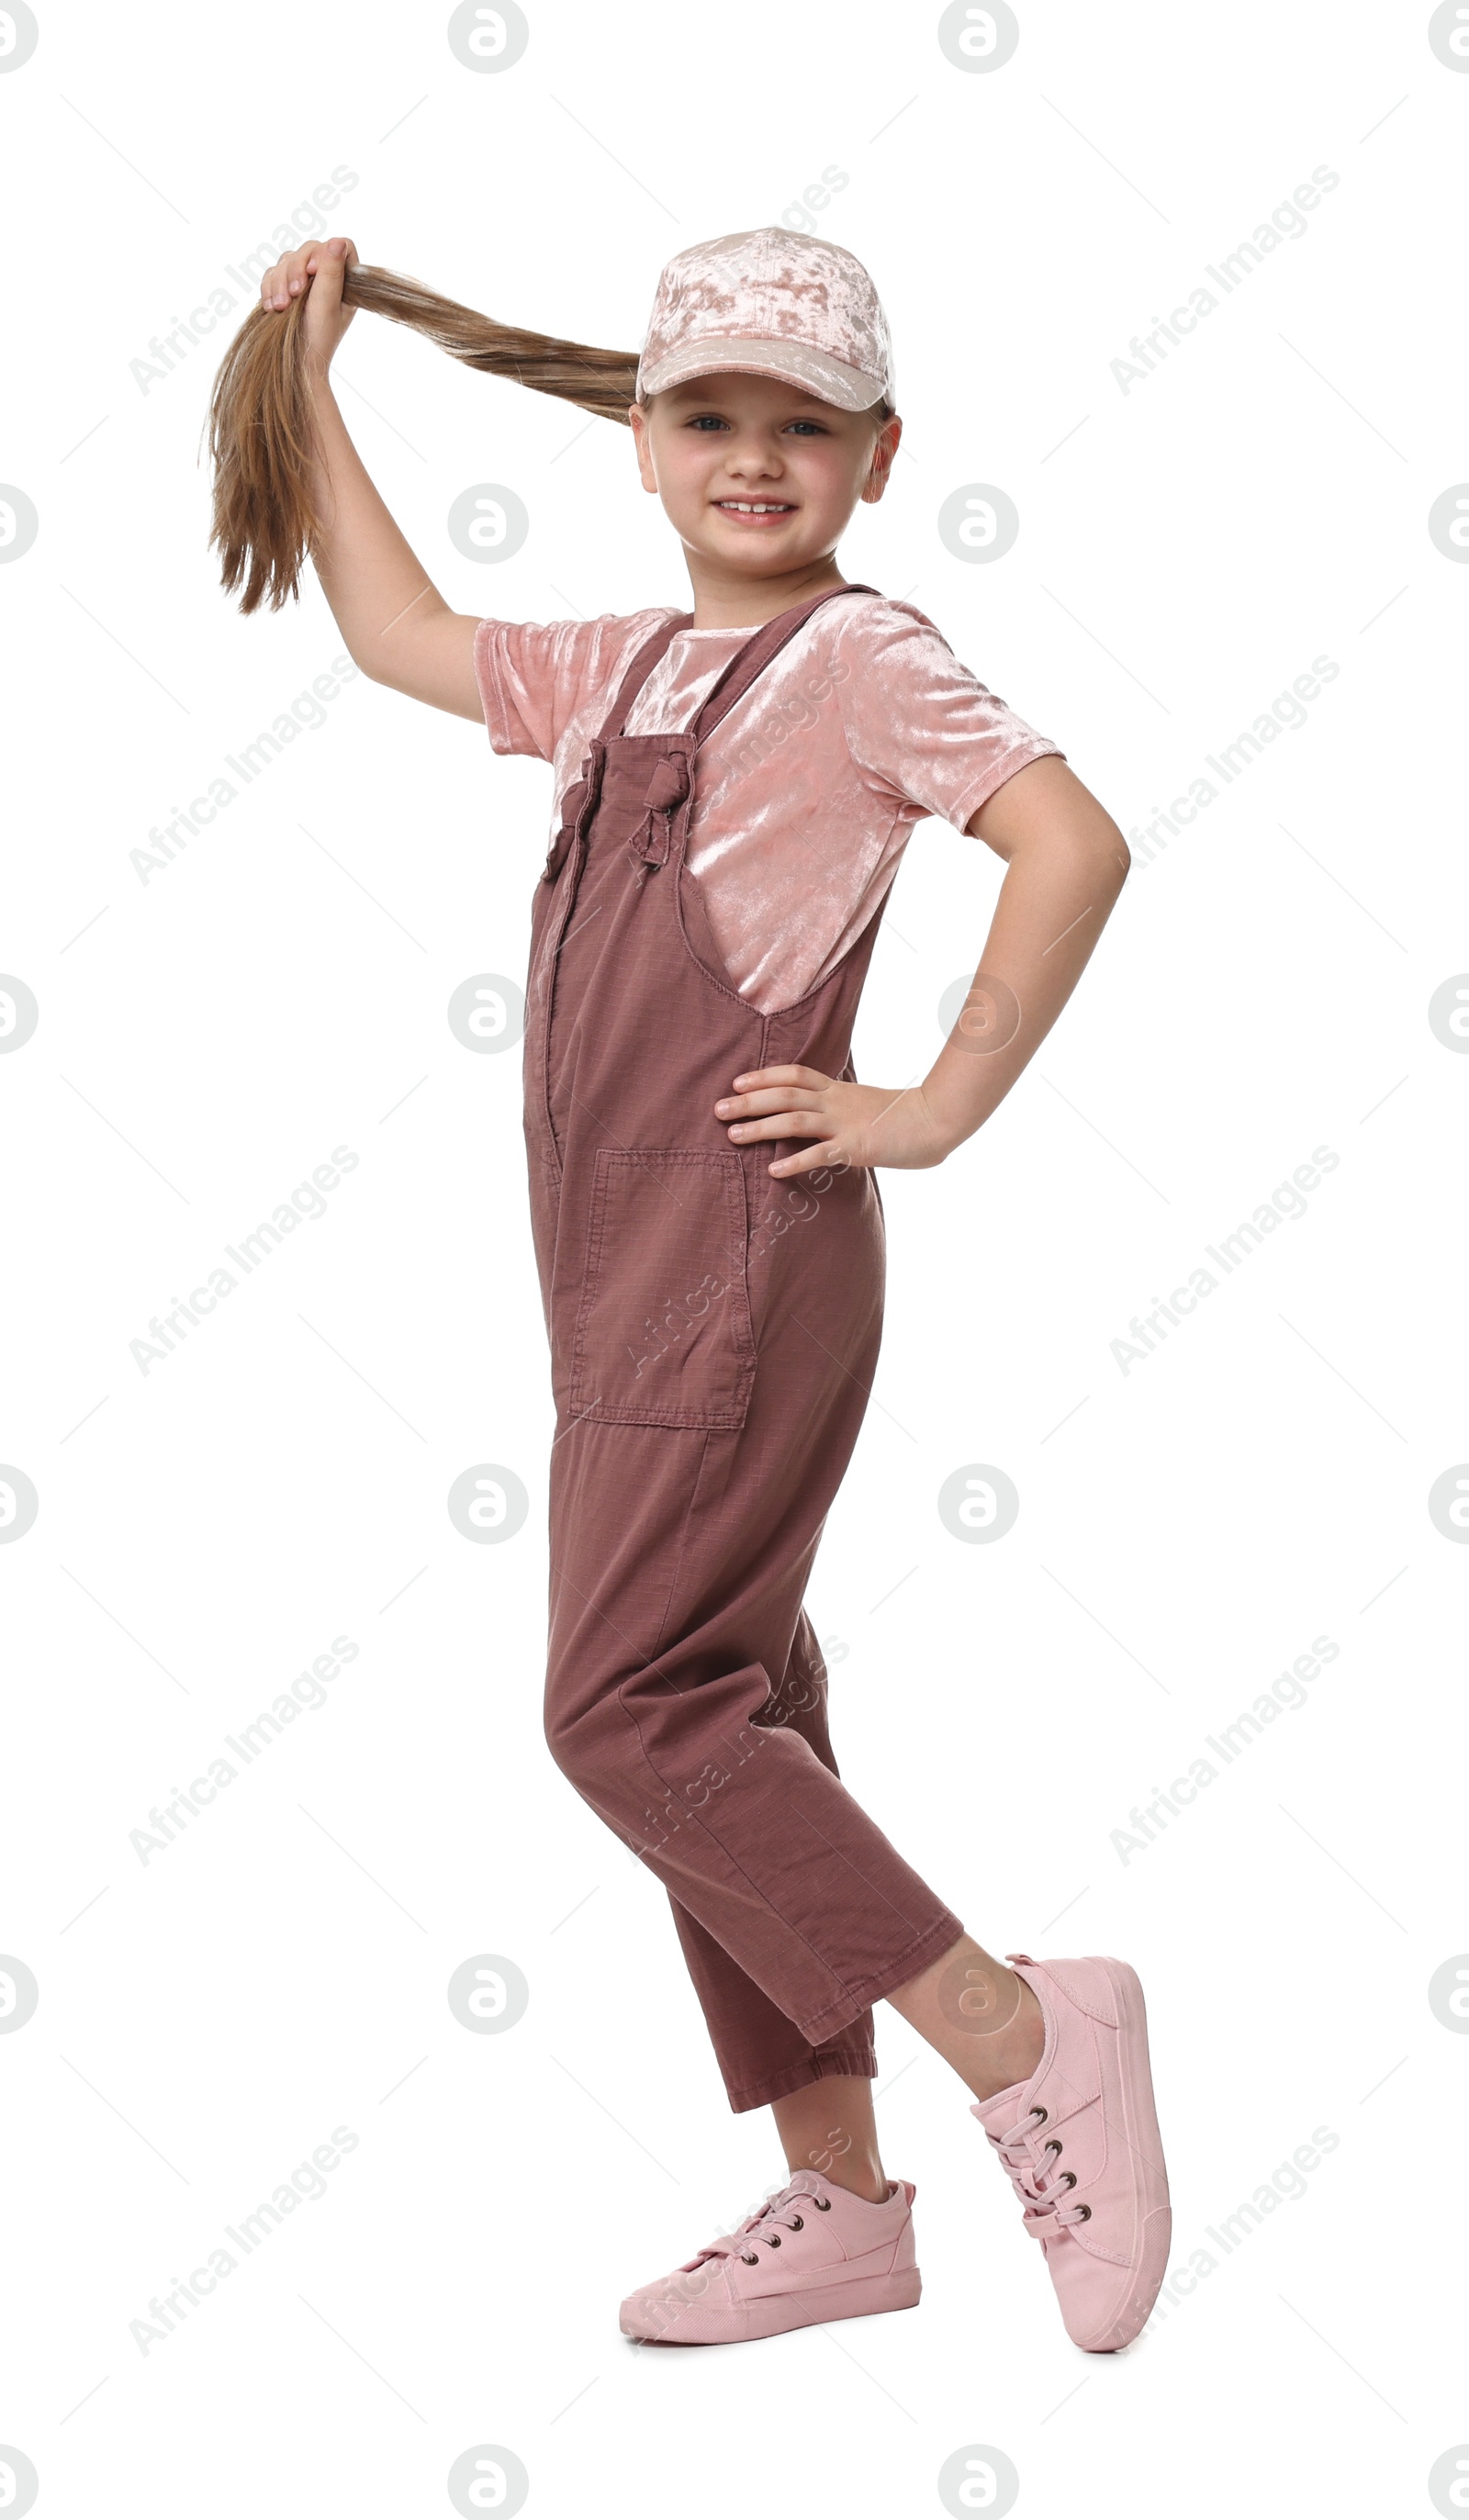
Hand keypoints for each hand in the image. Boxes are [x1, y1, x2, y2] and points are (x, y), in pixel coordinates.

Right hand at [258, 235, 358, 373]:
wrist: (296, 363)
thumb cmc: (317, 339)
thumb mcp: (326, 305)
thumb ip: (331, 273)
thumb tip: (337, 242)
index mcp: (346, 280)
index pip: (342, 246)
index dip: (325, 252)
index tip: (313, 271)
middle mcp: (327, 276)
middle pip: (310, 248)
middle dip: (296, 270)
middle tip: (294, 295)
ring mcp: (305, 281)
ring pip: (287, 260)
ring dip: (280, 282)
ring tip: (281, 308)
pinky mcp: (285, 287)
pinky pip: (272, 273)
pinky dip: (269, 288)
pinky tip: (272, 307)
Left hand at [714, 1065, 952, 1175]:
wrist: (936, 1120)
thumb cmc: (905, 1116)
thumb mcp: (867, 1104)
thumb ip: (843, 1108)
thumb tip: (824, 1117)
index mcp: (839, 1090)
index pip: (794, 1074)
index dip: (764, 1076)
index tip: (737, 1082)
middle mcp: (836, 1102)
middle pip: (784, 1094)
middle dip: (748, 1101)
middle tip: (718, 1109)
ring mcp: (845, 1123)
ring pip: (793, 1118)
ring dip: (760, 1127)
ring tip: (732, 1136)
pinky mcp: (856, 1147)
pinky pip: (819, 1154)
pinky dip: (794, 1161)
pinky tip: (772, 1171)